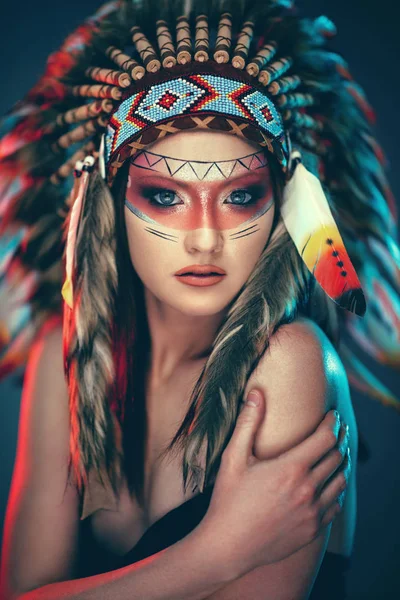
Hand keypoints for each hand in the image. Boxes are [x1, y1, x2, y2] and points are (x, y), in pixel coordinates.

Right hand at [201, 388, 349, 577]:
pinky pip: (336, 506)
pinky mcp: (312, 530)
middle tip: (336, 430)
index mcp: (291, 468)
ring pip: (341, 482)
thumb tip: (256, 393)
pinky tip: (327, 485)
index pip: (326, 438)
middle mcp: (307, 490)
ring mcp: (312, 513)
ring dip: (340, 465)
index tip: (332, 414)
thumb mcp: (233, 458)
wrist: (227, 546)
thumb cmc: (228, 499)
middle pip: (337, 457)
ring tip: (335, 455)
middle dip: (339, 440)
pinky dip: (336, 492)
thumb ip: (247, 423)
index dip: (332, 422)